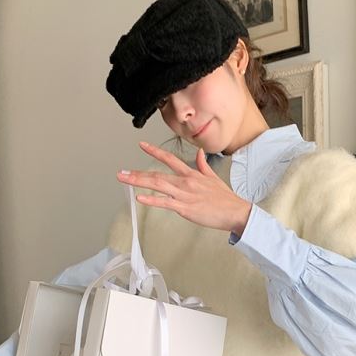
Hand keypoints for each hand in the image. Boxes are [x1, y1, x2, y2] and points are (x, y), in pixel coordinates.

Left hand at [119, 141, 251, 237]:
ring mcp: (184, 194)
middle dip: (137, 173)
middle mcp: (185, 181)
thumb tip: (199, 153)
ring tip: (125, 180)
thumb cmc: (224, 197)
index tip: (142, 145)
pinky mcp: (185, 208)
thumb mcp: (213, 177)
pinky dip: (152, 200)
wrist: (235, 211)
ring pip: (158, 185)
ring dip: (139, 182)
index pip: (169, 158)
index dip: (154, 151)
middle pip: (157, 174)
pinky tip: (140, 197)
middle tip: (121, 172)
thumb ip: (202, 165)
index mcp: (191, 173)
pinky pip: (165, 203)